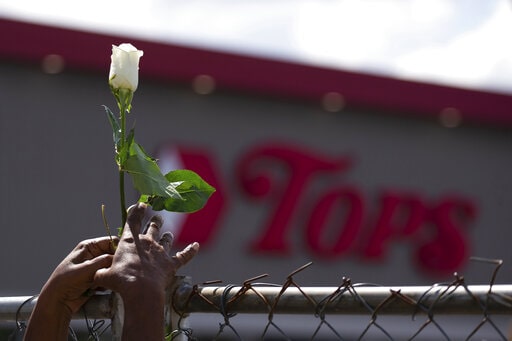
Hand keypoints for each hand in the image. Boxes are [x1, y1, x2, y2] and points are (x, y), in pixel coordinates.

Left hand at [44, 236, 117, 312]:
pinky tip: (100, 288)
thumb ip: (104, 261)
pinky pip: (109, 277)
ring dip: (110, 275)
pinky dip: (107, 282)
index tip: (124, 258)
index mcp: (89, 246)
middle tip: (115, 273)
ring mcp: (95, 267)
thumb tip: (119, 258)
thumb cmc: (66, 282)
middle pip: (113, 255)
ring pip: (112, 267)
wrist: (57, 302)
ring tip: (102, 282)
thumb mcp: (86, 269)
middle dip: (115, 264)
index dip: (119, 249)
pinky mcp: (97, 278)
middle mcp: (93, 254)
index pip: (111, 241)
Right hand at [94, 202, 198, 340]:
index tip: (140, 204)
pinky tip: (196, 246)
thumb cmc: (121, 281)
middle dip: (155, 221)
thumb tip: (95, 275)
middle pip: (152, 227)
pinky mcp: (171, 264)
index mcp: (130, 241)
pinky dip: (191, 250)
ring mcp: (161, 252)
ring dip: (167, 237)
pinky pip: (184, 255)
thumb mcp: (104, 276)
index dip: (136, 211)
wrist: (142, 290)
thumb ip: (100, 272)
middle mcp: (147, 243)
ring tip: (168, 234)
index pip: (132, 220)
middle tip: (157, 217)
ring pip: (167, 240)